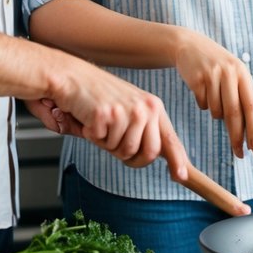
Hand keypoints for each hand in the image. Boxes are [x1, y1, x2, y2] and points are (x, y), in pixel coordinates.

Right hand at [47, 59, 187, 181]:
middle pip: (149, 153)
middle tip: (113, 141)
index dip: (177, 160)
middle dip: (130, 156)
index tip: (181, 176)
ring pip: (123, 151)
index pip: (169, 138)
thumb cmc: (98, 96)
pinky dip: (91, 135)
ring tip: (100, 123)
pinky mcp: (107, 114)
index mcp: (153, 106)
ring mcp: (127, 110)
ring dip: (107, 144)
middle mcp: (145, 107)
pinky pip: (102, 142)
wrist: (71, 76)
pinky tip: (89, 117)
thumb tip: (157, 155)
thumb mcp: (129, 110)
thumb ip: (144, 131)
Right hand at [173, 31, 252, 157]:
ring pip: (216, 111)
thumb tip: (249, 132)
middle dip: (237, 136)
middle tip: (239, 154)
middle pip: (234, 113)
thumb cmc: (216, 66)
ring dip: (216, 113)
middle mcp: (230, 73)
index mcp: (243, 74)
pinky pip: (202, 104)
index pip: (252, 105)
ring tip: (213, 96)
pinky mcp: (196, 78)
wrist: (189, 45)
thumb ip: (241, 98)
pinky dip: (203, 103)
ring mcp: (212, 75)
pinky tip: (201, 90)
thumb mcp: (233, 75)